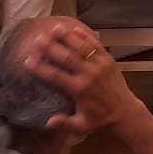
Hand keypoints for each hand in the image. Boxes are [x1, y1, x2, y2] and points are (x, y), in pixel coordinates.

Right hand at [18, 20, 138, 136]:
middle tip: (38, 39)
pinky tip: (75, 28)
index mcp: (79, 90)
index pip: (56, 76)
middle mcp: (89, 75)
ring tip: (55, 27)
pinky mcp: (109, 60)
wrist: (124, 112)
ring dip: (68, 37)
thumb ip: (64, 123)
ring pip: (82, 48)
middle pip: (67, 58)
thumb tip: (48, 122)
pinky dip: (86, 36)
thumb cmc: (99, 119)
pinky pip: (96, 46)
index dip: (41, 68)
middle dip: (52, 48)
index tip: (28, 60)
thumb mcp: (81, 125)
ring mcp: (100, 65)